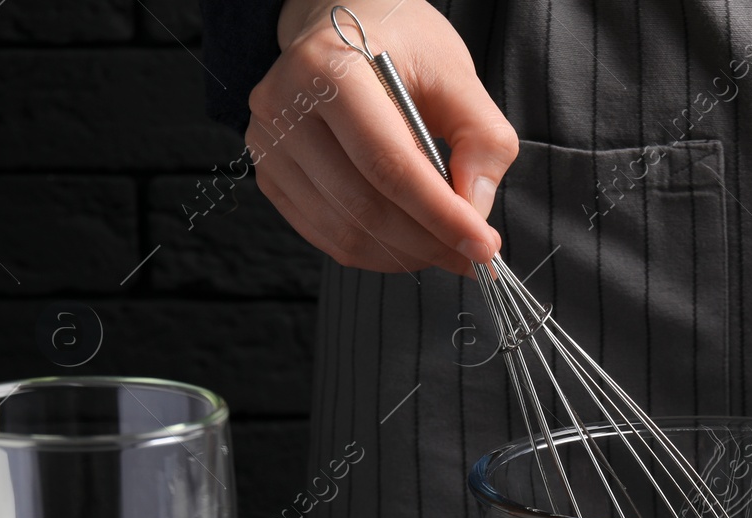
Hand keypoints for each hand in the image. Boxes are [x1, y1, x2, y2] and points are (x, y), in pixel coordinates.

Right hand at [248, 0, 517, 275]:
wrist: (346, 27)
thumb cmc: (402, 47)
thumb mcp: (457, 75)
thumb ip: (482, 140)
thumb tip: (475, 210)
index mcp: (329, 69)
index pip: (388, 164)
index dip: (440, 215)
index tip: (483, 246)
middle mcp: (285, 105)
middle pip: (364, 205)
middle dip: (427, 242)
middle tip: (471, 255)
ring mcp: (269, 143)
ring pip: (343, 230)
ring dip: (404, 254)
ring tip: (444, 248)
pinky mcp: (269, 173)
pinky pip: (325, 235)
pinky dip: (375, 251)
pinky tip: (407, 242)